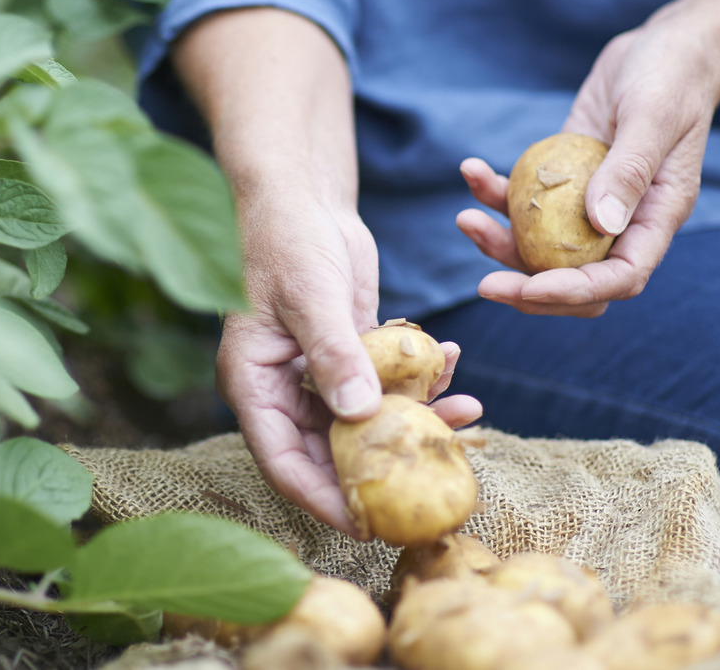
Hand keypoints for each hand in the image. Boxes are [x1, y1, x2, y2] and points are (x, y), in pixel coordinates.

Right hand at [220, 188, 481, 536]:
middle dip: (383, 465)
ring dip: (415, 420)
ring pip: (367, 421)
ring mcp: (318, 374)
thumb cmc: (287, 238)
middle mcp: (283, 390)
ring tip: (466, 411)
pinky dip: (421, 380)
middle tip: (433, 480)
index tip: (367, 524)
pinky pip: (387, 384)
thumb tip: (360, 415)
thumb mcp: (311, 296)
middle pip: (330, 452)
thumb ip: (336, 354)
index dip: (323, 498)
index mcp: (254, 385)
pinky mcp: (351, 354)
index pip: (283, 463)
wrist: (302, 196)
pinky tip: (455, 362)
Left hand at [456, 18, 719, 315]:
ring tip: (464, 217)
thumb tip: (601, 224)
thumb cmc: (671, 76)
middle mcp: (624, 220)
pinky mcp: (565, 177)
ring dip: (500, 242)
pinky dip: (496, 194)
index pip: (620, 278)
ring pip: (543, 246)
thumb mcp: (654, 116)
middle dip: (529, 289)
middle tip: (485, 284)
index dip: (573, 293)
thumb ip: (629, 170)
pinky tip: (472, 169)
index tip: (525, 290)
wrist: (664, 46)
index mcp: (657, 217)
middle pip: (576, 278)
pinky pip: (527, 201)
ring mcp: (591, 202)